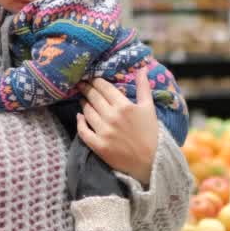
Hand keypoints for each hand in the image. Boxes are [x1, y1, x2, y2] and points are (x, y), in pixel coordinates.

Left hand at [78, 68, 159, 184]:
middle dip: (86, 88)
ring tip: (82, 99)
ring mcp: (104, 132)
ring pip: (87, 111)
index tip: (90, 77)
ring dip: (83, 103)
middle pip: (93, 97)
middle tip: (81, 84)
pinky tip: (79, 117)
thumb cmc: (150, 133)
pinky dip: (79, 122)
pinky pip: (83, 131)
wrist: (150, 162)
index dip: (95, 81)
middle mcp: (112, 117)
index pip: (104, 87)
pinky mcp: (98, 146)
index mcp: (124, 106)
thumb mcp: (149, 108)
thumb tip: (142, 68)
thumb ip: (143, 87)